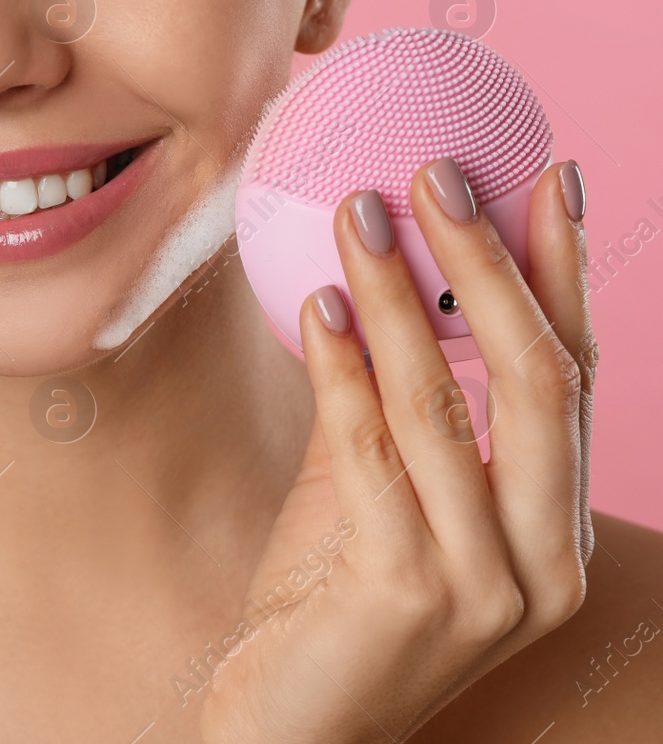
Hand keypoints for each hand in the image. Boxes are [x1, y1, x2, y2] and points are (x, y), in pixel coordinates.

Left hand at [200, 158, 596, 742]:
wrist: (290, 726)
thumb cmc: (329, 604)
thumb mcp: (374, 493)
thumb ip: (391, 407)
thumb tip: (367, 284)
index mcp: (552, 530)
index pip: (573, 378)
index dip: (563, 274)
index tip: (551, 179)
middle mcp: (541, 560)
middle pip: (537, 380)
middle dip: (489, 264)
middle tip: (439, 174)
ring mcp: (485, 585)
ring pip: (450, 406)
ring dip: (399, 296)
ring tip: (361, 215)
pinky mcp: (408, 594)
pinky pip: (372, 453)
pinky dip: (344, 371)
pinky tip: (318, 308)